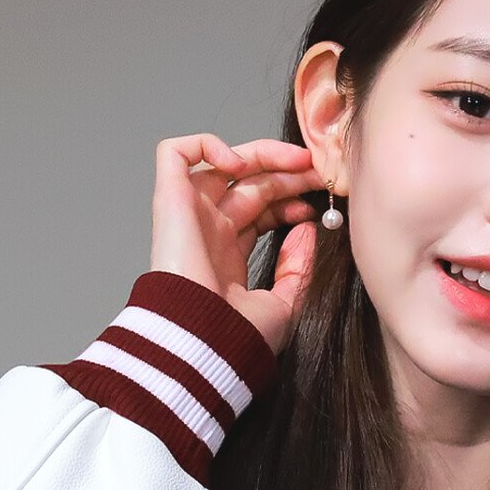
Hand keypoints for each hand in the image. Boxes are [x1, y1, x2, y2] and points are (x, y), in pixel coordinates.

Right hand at [149, 133, 327, 357]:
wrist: (205, 344)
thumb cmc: (238, 337)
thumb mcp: (284, 304)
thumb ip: (297, 268)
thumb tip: (308, 230)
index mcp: (228, 254)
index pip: (261, 210)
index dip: (291, 198)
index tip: (318, 206)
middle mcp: (208, 230)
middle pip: (249, 183)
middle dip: (288, 172)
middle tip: (320, 172)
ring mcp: (189, 213)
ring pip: (222, 162)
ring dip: (262, 154)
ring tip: (296, 161)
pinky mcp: (170, 200)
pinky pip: (176, 153)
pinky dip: (207, 145)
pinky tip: (241, 163)